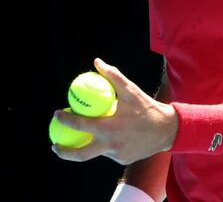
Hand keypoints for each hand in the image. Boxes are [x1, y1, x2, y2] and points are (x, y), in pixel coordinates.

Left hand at [51, 58, 177, 164]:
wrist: (167, 129)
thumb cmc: (147, 107)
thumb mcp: (131, 90)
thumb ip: (113, 76)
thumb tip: (97, 62)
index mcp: (109, 127)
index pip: (80, 125)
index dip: (65, 119)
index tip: (57, 113)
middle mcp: (111, 145)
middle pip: (80, 154)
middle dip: (63, 151)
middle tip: (55, 142)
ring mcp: (117, 155)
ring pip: (97, 150)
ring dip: (89, 143)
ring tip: (83, 135)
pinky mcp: (123, 160)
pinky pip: (109, 152)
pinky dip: (107, 143)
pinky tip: (111, 136)